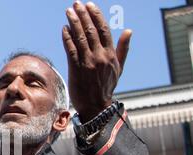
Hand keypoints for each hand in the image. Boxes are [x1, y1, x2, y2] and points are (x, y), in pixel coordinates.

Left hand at [62, 1, 131, 121]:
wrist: (96, 106)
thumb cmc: (106, 87)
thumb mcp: (118, 68)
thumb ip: (123, 49)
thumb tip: (129, 30)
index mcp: (110, 54)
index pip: (103, 29)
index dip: (95, 15)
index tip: (89, 5)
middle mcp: (100, 56)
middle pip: (91, 30)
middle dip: (83, 15)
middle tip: (76, 4)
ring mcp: (88, 62)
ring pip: (80, 37)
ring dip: (74, 22)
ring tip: (68, 12)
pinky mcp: (76, 69)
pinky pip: (71, 49)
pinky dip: (67, 37)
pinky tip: (64, 28)